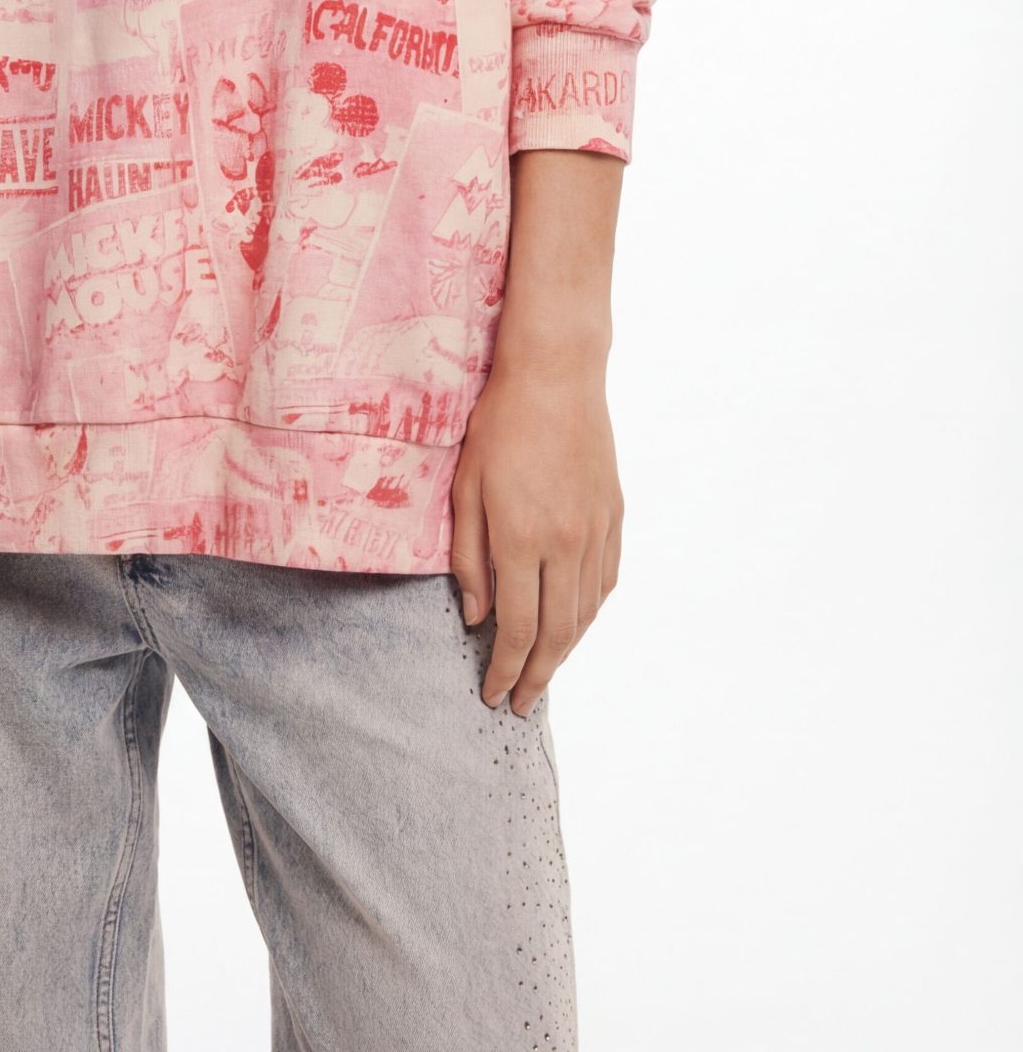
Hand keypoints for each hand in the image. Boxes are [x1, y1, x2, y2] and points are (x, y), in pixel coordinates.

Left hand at [448, 344, 622, 715]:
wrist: (555, 376)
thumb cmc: (498, 426)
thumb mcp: (465, 488)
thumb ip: (468, 557)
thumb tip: (475, 615)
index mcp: (522, 540)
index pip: (517, 629)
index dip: (504, 669)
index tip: (492, 695)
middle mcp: (565, 545)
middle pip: (557, 634)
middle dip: (537, 676)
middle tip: (519, 703)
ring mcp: (595, 531)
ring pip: (585, 613)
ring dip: (565, 651)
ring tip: (543, 671)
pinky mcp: (614, 515)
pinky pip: (606, 581)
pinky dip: (589, 613)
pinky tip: (575, 623)